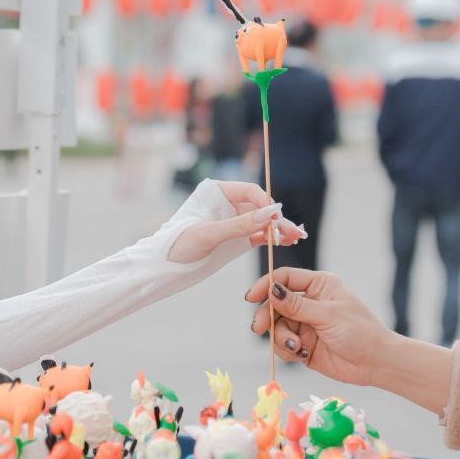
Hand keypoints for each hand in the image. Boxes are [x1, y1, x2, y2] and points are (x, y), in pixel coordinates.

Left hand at [167, 181, 306, 264]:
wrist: (163, 267)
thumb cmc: (177, 244)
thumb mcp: (207, 234)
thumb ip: (238, 225)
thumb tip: (268, 215)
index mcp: (218, 191)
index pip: (250, 192)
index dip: (265, 204)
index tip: (275, 220)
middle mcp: (227, 204)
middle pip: (259, 207)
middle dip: (277, 220)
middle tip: (294, 232)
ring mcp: (232, 221)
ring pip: (261, 222)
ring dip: (278, 229)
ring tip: (296, 237)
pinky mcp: (234, 238)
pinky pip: (256, 235)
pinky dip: (271, 238)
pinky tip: (285, 241)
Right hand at [243, 267, 392, 388]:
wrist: (375, 363)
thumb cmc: (360, 331)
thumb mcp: (327, 314)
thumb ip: (297, 305)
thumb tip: (272, 290)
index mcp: (319, 286)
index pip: (285, 278)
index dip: (266, 285)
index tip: (251, 297)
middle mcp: (310, 303)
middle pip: (275, 305)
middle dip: (268, 317)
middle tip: (260, 329)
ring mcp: (306, 325)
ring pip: (277, 327)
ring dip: (281, 338)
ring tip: (296, 347)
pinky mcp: (303, 346)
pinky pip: (283, 345)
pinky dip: (287, 351)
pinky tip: (301, 354)